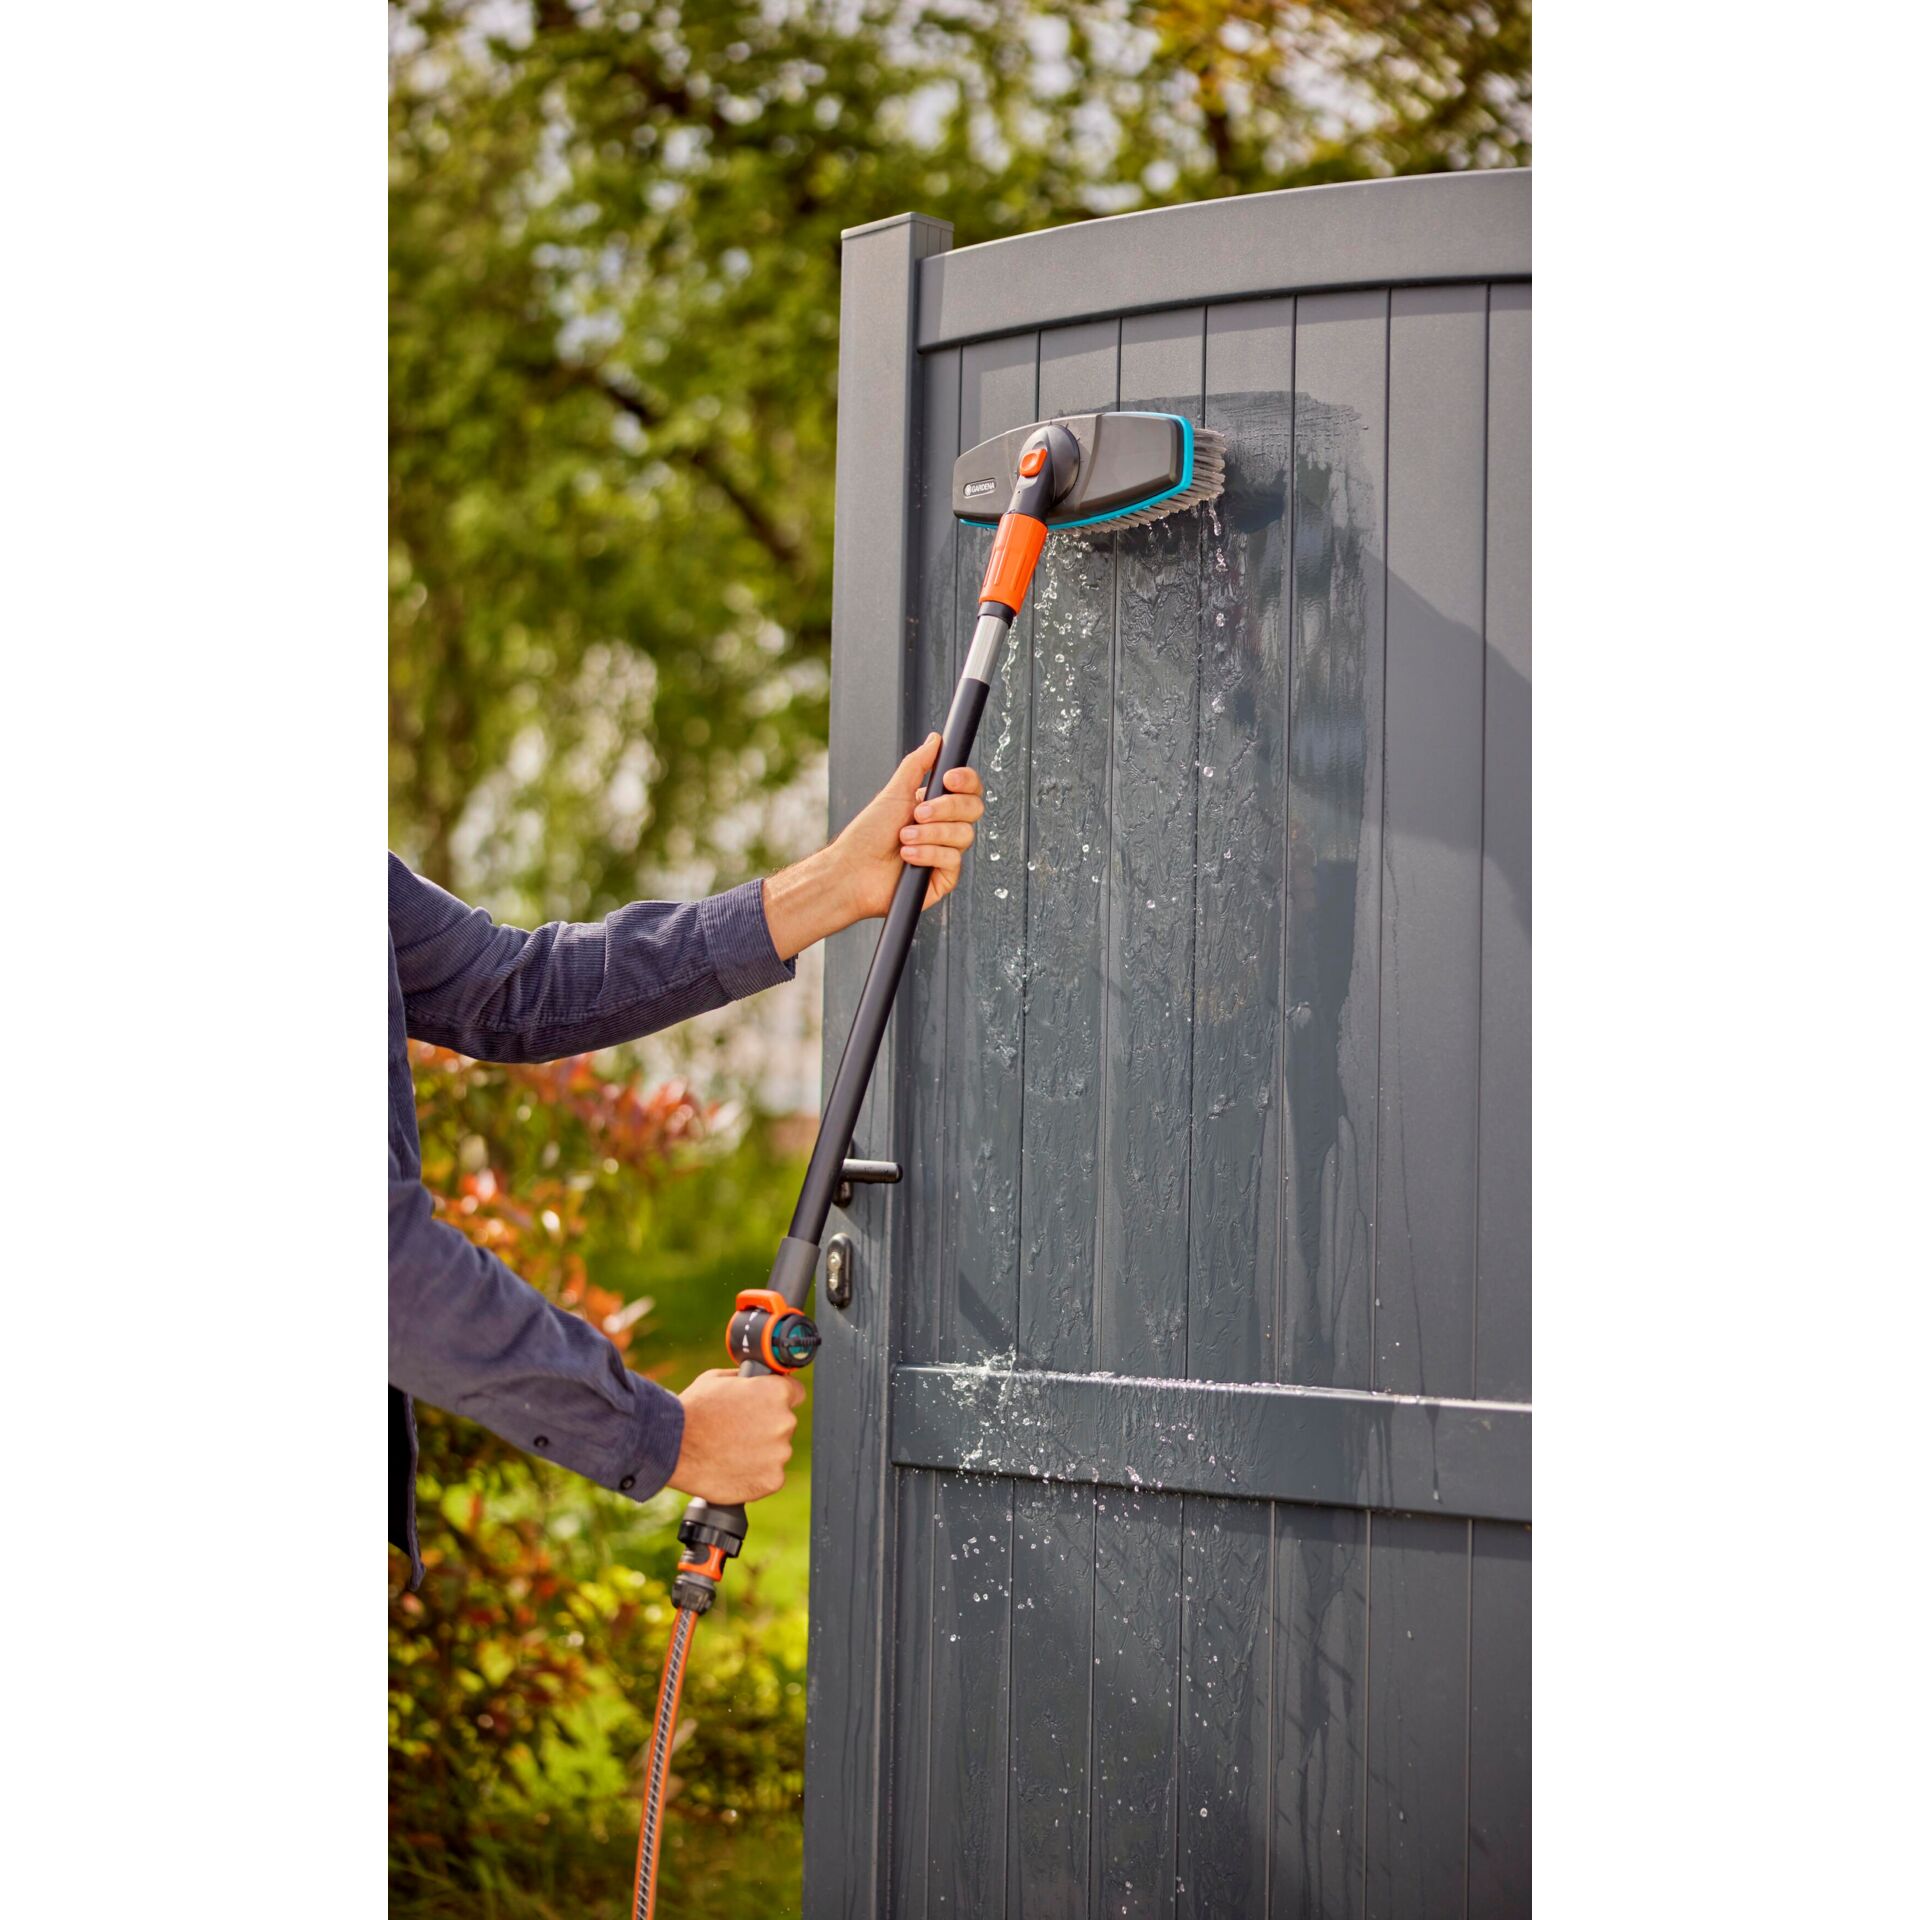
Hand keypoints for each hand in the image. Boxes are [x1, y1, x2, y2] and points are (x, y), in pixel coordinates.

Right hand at [668, 1368, 803, 1503]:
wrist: (674, 1447)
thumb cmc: (693, 1410)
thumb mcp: (719, 1378)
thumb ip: (747, 1380)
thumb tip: (756, 1379)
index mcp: (776, 1393)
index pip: (795, 1394)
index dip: (778, 1399)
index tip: (766, 1406)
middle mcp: (784, 1422)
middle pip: (784, 1424)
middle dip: (766, 1427)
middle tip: (739, 1432)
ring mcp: (779, 1454)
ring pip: (777, 1451)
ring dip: (761, 1452)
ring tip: (731, 1451)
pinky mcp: (771, 1481)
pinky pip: (770, 1476)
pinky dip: (755, 1475)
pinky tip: (733, 1468)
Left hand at [760, 733, 986, 955]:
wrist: (852, 871)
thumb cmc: (867, 835)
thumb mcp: (893, 793)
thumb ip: (917, 765)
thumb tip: (935, 739)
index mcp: (935, 805)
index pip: (968, 789)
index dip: (965, 781)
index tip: (947, 778)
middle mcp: (944, 828)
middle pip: (973, 809)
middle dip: (945, 809)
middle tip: (917, 813)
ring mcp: (946, 853)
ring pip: (963, 835)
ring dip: (930, 834)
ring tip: (904, 837)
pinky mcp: (944, 878)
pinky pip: (952, 860)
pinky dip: (928, 854)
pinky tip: (908, 856)